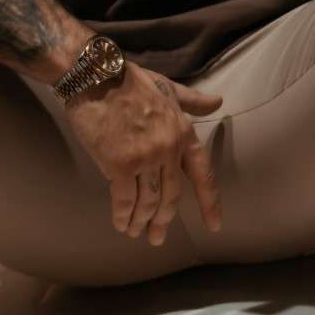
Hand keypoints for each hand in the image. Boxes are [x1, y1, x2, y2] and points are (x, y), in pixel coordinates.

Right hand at [63, 61, 223, 246]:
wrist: (96, 77)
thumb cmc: (130, 81)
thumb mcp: (168, 88)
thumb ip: (193, 101)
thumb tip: (218, 102)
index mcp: (183, 132)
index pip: (203, 174)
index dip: (210, 202)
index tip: (214, 226)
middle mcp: (168, 148)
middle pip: (171, 196)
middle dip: (164, 220)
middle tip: (157, 237)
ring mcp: (145, 158)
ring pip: (148, 201)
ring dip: (141, 221)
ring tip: (134, 231)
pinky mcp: (119, 164)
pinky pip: (124, 200)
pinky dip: (122, 215)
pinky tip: (120, 223)